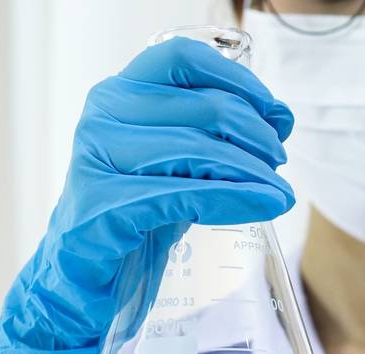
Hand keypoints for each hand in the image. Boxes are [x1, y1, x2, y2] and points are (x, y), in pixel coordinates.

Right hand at [0, 38, 295, 353]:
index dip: (239, 81)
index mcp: (118, 94)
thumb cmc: (132, 220)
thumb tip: (280, 121)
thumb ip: (213, 140)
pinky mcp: (103, 206)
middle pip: (202, 106)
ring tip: (282, 193)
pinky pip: (183, 194)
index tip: (277, 115)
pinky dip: (234, 198)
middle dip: (256, 135)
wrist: (82, 283)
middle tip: (280, 163)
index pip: (183, 60)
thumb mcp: (174, 168)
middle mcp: (102, 116)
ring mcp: (97, 159)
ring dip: (253, 172)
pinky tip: (264, 205)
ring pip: (197, 150)